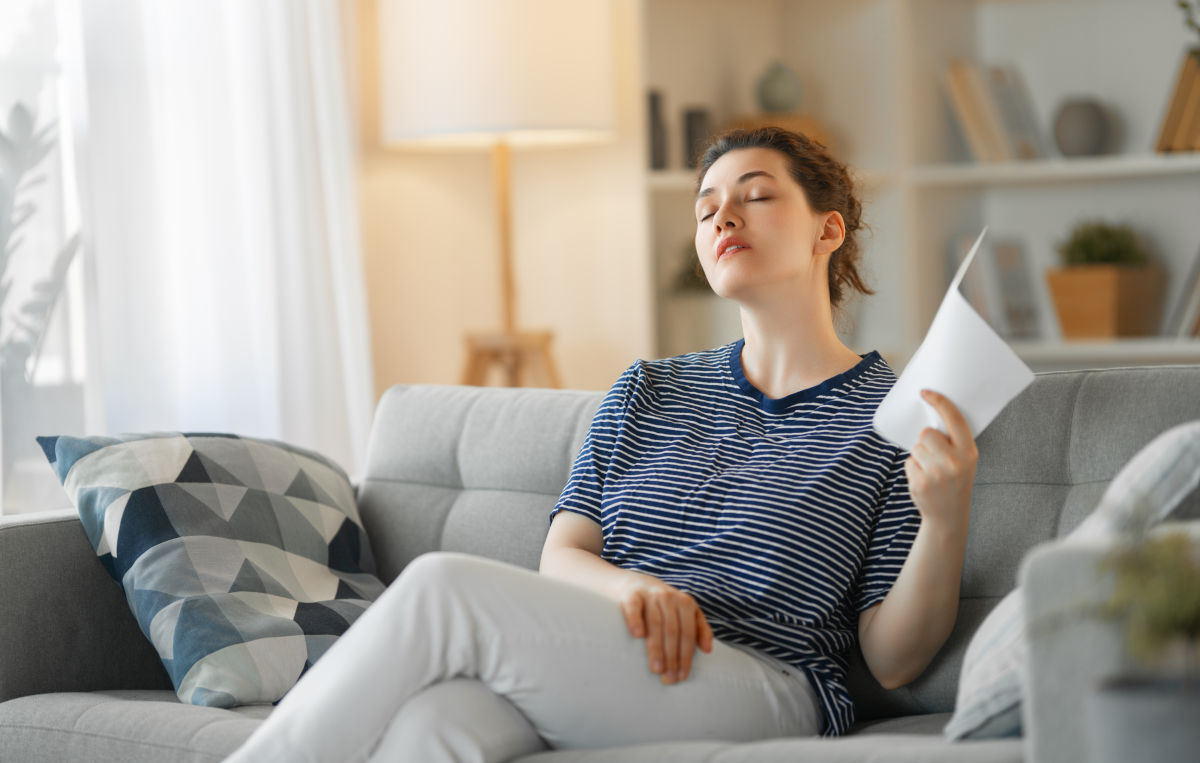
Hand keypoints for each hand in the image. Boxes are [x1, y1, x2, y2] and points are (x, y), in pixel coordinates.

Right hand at [618, 578, 713, 684]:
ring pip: (655, 623)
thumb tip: (708, 650)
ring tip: (656, 669)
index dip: (686, 656)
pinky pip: (634, 607)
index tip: (682, 676)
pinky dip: (636, 620)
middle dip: (672, 657)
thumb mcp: (684, 611)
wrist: (633, 583)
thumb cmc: (662, 605)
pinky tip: (637, 635)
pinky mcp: (631, 594)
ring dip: (656, 648)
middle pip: (673, 630)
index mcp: (685, 603)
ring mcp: (650, 594)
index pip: (688, 633)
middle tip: (668, 679)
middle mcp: (669, 597)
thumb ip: (700, 628)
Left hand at [906, 389, 977, 531]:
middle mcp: (954, 462)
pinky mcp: (920, 483)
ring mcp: (936, 474)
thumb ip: (954, 441)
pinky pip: (909, 462)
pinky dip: (913, 468)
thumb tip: (931, 414)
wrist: (949, 515)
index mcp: (969, 452)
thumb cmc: (955, 481)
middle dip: (927, 440)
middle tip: (935, 455)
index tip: (925, 392)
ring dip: (920, 456)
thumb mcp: (965, 460)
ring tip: (931, 470)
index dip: (939, 402)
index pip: (954, 420)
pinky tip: (924, 479)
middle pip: (927, 433)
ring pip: (916, 448)